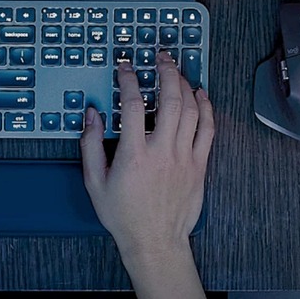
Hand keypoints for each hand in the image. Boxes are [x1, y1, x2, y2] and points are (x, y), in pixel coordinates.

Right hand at [79, 52, 213, 297]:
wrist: (155, 241)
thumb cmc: (123, 215)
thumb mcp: (94, 181)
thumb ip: (90, 144)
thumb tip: (93, 115)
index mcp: (134, 155)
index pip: (133, 105)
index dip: (129, 80)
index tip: (125, 67)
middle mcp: (162, 151)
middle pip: (171, 100)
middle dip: (166, 72)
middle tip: (161, 58)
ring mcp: (184, 157)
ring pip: (192, 110)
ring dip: (186, 85)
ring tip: (178, 70)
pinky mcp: (199, 165)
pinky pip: (208, 129)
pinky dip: (206, 108)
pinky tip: (201, 94)